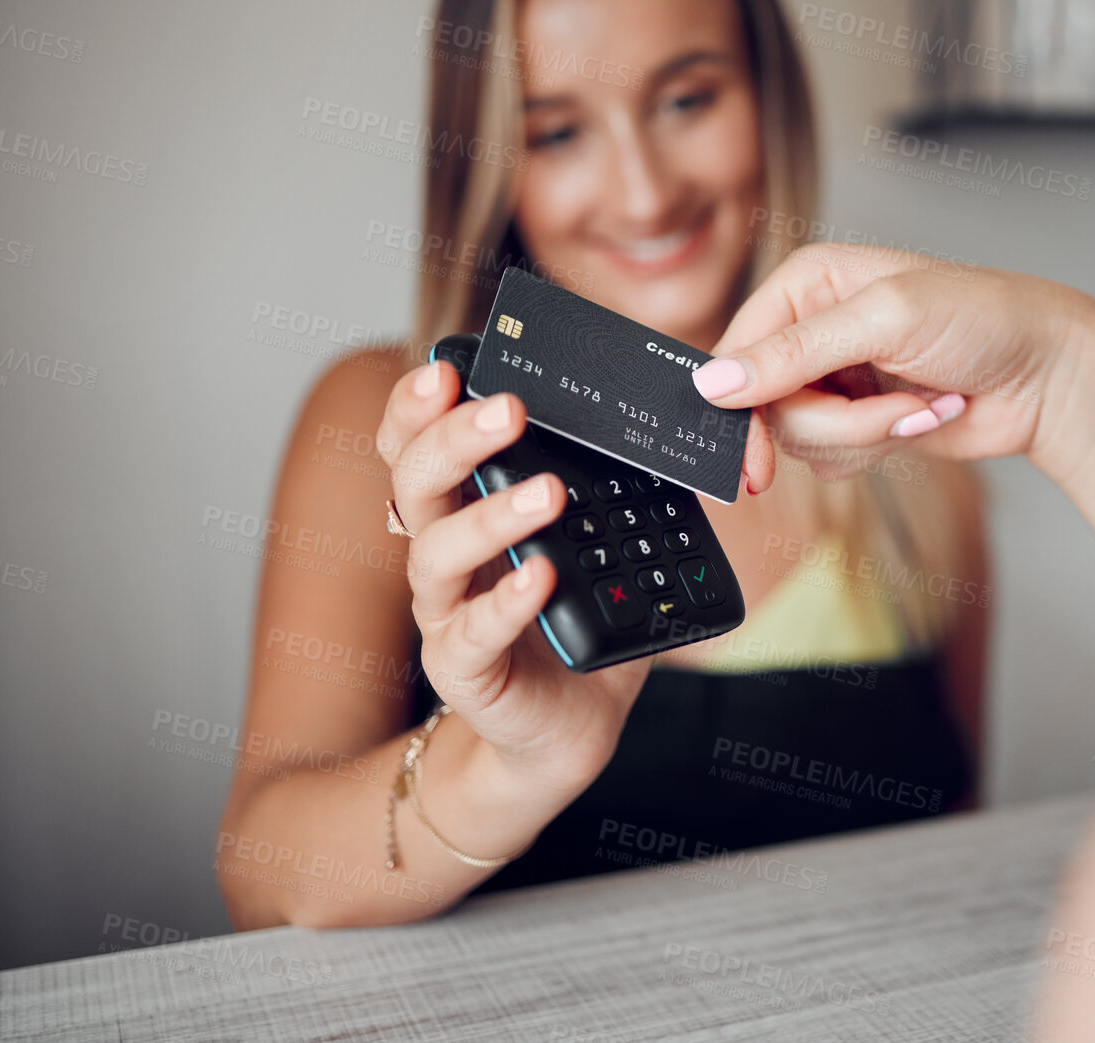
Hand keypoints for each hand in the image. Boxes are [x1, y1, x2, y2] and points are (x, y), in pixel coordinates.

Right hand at [376, 361, 648, 795]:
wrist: (567, 726)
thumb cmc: (580, 619)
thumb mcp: (604, 540)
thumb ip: (621, 487)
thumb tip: (678, 425)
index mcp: (465, 508)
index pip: (416, 443)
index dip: (418, 405)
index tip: (447, 368)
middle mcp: (443, 553)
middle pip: (416, 481)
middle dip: (455, 438)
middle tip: (507, 409)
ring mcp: (446, 612)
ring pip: (437, 553)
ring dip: (492, 517)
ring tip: (549, 494)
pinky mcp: (464, 668)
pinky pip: (471, 632)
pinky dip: (505, 601)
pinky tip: (539, 577)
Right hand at [693, 244, 1092, 490]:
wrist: (1049, 375)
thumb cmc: (986, 320)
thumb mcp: (884, 320)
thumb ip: (795, 353)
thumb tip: (715, 383)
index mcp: (807, 284)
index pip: (736, 353)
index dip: (740, 406)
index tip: (753, 456)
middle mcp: (813, 330)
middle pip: (765, 407)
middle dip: (833, 422)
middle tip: (887, 414)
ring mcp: (836, 379)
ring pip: (799, 439)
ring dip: (866, 435)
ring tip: (919, 404)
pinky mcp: (860, 422)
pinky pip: (831, 459)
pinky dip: (879, 448)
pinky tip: (923, 416)